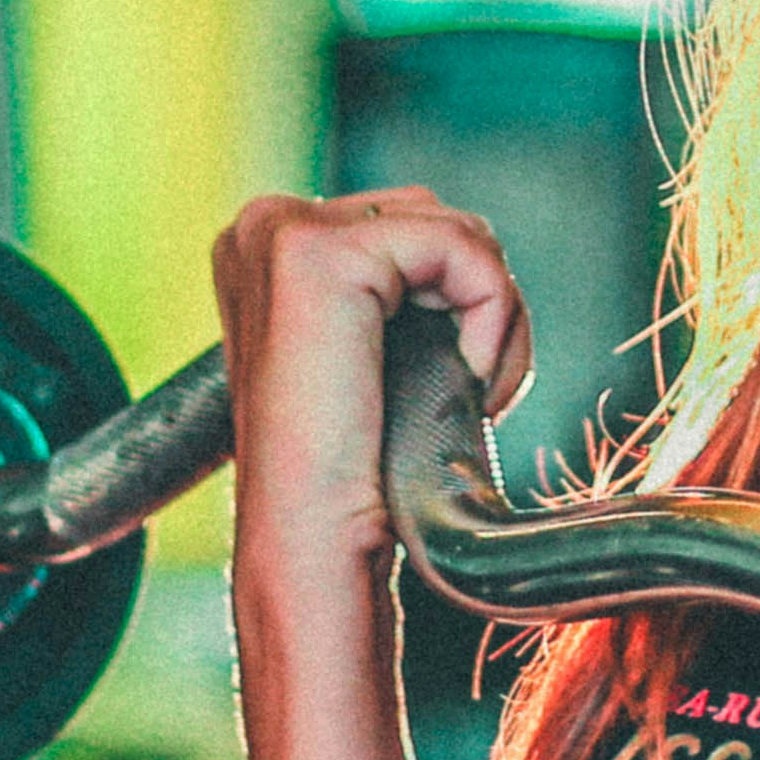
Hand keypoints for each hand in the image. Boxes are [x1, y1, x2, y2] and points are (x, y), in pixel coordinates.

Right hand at [211, 191, 532, 593]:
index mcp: (271, 246)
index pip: (413, 223)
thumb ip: (399, 287)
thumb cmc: (356, 468)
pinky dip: (493, 312)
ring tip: (466, 389)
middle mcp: (265, 226)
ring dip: (494, 312)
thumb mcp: (374, 350)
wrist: (315, 541)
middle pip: (438, 218)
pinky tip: (468, 379)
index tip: (451, 380)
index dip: (458, 297)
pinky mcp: (318, 254)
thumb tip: (473, 250)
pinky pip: (462, 246)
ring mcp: (282, 233)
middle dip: (482, 301)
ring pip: (458, 230)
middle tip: (469, 389)